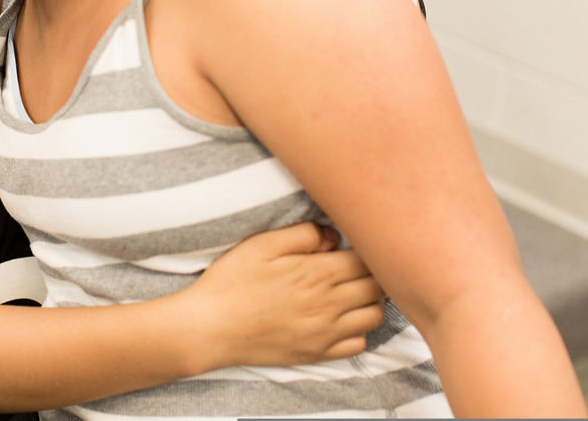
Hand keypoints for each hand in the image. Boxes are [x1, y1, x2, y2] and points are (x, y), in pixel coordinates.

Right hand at [185, 222, 384, 366]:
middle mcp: (328, 304)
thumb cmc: (232, 281)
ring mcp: (325, 333)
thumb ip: (302, 234)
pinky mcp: (318, 354)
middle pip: (377, 286)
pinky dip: (358, 330)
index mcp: (316, 273)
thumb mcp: (261, 244)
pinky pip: (359, 344)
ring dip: (370, 300)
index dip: (366, 248)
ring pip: (374, 316)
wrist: (210, 328)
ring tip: (352, 290)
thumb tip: (332, 235)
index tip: (355, 244)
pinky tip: (341, 317)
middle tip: (356, 264)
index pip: (367, 259)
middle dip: (374, 272)